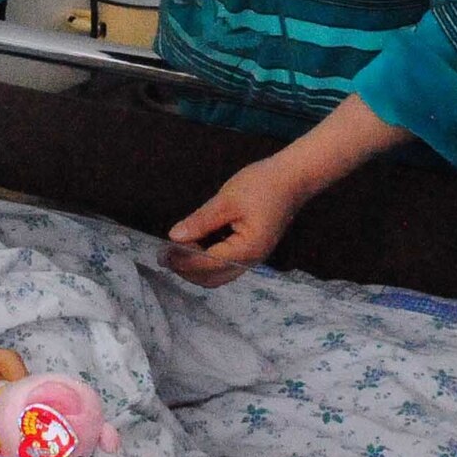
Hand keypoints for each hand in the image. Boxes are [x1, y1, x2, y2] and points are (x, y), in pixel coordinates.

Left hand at [164, 155, 310, 287]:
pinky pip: (226, 264)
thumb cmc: (262, 184)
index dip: (182, 260)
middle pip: (213, 278)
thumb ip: (201, 221)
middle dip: (187, 270)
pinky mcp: (253, 249)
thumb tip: (174, 237)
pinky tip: (196, 245)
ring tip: (176, 250)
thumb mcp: (227, 199)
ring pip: (219, 275)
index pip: (207, 264)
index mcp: (246, 250)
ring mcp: (254, 257)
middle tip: (164, 254)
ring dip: (197, 267)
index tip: (162, 252)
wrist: (294, 177)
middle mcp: (252, 261)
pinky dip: (208, 261)